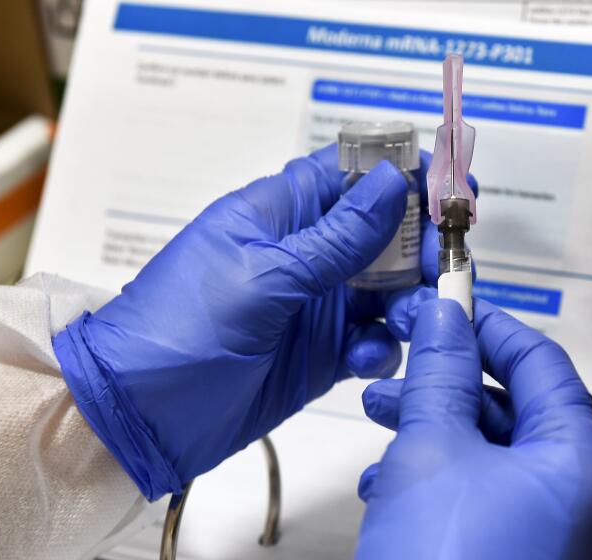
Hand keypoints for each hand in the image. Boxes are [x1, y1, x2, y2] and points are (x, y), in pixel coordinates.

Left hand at [52, 145, 459, 499]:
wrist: (141, 416)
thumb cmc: (180, 329)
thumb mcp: (263, 276)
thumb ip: (336, 238)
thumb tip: (393, 182)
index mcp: (279, 214)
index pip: (350, 172)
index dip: (403, 172)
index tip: (451, 186)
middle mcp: (304, 254)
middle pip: (384, 233)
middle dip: (420, 247)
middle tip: (442, 267)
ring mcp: (316, 304)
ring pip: (388, 288)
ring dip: (409, 301)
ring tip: (404, 321)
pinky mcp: (323, 353)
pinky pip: (373, 340)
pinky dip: (382, 347)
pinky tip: (367, 360)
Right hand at [357, 293, 591, 558]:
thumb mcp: (432, 451)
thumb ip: (441, 375)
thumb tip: (445, 317)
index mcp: (579, 462)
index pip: (540, 361)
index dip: (487, 325)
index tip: (443, 307)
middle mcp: (578, 498)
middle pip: (514, 411)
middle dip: (445, 386)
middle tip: (397, 370)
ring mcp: (552, 534)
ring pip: (490, 458)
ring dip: (431, 434)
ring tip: (380, 425)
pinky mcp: (519, 557)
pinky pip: (483, 501)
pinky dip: (439, 483)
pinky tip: (388, 485)